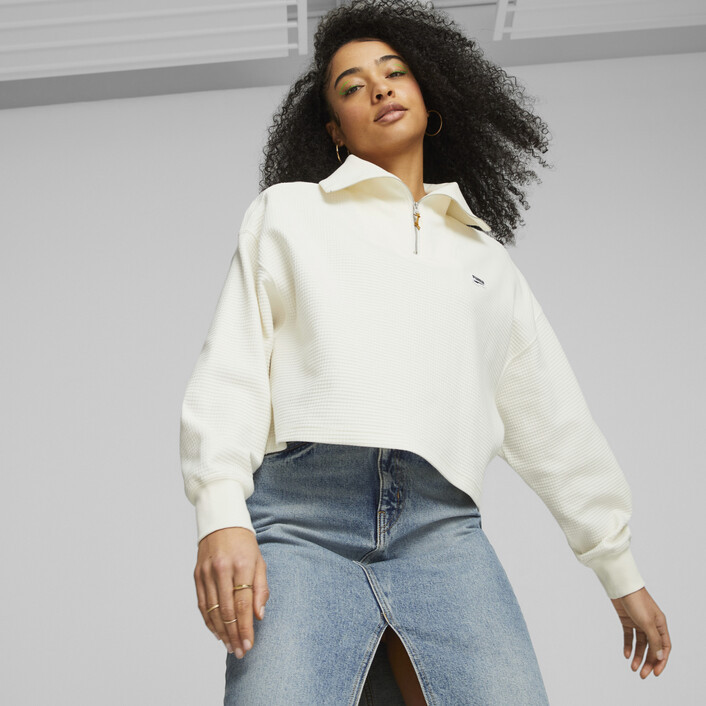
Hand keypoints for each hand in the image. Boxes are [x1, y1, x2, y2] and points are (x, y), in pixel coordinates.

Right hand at [194, 527, 269, 658]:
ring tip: (229, 646)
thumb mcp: (259, 562)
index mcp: (242, 565)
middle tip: (239, 651)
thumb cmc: (244, 544)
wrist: (221, 522)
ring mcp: (207, 573)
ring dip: (221, 632)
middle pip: (227, 610)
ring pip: (212, 611)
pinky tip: (217, 632)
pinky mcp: (197, 575)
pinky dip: (209, 621)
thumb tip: (259, 616)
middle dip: (234, 634)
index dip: (246, 628)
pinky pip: (202, 604)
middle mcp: (222, 569)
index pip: (243, 604)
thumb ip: (261, 589)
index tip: (249, 645)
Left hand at [610, 586, 670, 677]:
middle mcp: (651, 625)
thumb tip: (660, 657)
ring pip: (640, 644)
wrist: (621, 585)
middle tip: (642, 675)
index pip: (664, 647)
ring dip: (638, 656)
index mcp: (660, 625)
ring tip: (633, 668)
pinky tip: (626, 655)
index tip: (655, 672)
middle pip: (652, 648)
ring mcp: (638, 622)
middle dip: (648, 662)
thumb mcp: (647, 622)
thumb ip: (654, 640)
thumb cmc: (637, 601)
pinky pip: (629, 636)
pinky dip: (628, 645)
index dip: (661, 661)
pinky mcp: (627, 620)